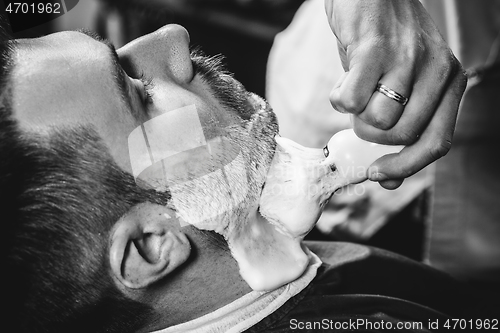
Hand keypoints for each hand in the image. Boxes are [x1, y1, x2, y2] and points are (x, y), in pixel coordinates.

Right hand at [324, 0, 466, 188]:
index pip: (437, 143)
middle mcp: (437, 69)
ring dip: (356, 115)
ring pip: (378, 121)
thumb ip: (399, 127)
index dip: (405, 166)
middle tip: (361, 115)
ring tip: (355, 89)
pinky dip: (338, 96)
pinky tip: (344, 78)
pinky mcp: (374, 50)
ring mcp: (407, 58)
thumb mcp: (401, 85)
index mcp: (450, 81)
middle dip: (372, 135)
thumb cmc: (382, 44)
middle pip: (402, 136)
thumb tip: (387, 180)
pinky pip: (349, 101)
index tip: (378, 173)